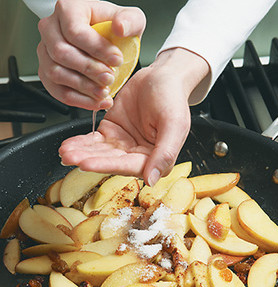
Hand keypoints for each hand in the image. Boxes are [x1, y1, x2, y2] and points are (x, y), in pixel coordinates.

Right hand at [37, 0, 145, 109]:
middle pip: (62, 53)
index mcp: (68, 9)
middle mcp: (51, 29)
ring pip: (57, 73)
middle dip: (89, 69)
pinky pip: (57, 91)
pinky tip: (96, 101)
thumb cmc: (112, 29)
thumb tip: (120, 27)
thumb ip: (129, 21)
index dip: (97, 49)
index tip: (116, 59)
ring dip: (83, 87)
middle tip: (109, 77)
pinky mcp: (47, 73)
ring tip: (103, 91)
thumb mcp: (130, 20)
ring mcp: (45, 52)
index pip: (75, 31)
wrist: (105, 43)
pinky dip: (78, 100)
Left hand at [59, 48, 209, 185]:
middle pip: (109, 161)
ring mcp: (122, 145)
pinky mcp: (111, 133)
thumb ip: (165, 152)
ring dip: (81, 152)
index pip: (128, 166)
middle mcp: (137, 155)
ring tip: (65, 151)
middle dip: (88, 159)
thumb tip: (152, 180)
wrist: (162, 76)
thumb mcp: (174, 124)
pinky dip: (81, 142)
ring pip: (99, 152)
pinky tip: (68, 144)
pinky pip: (94, 141)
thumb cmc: (173, 98)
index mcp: (155, 158)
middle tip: (69, 157)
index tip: (86, 164)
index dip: (106, 166)